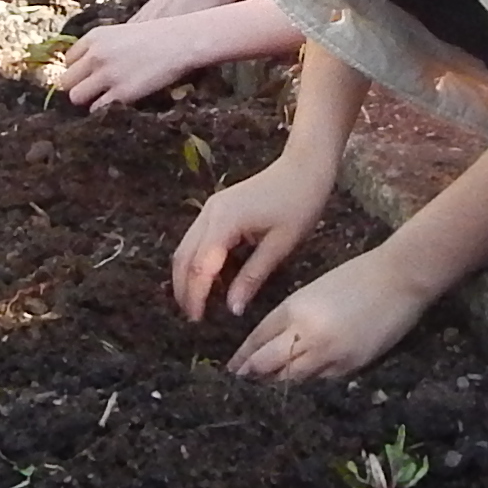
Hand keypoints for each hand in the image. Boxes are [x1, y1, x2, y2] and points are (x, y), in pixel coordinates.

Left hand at [56, 12, 241, 112]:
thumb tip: (87, 69)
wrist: (182, 41)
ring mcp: (107, 75)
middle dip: (78, 87)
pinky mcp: (121, 93)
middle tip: (95, 91)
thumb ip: (101, 48)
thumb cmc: (157, 37)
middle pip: (66, 80)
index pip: (68, 60)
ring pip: (75, 97)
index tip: (90, 76)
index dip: (78, 71)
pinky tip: (116, 105)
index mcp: (94, 37)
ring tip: (104, 99)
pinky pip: (96, 109)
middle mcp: (95, 55)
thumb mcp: (122, 33)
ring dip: (87, 101)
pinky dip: (102, 111)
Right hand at [174, 161, 338, 325]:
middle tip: (193, 317)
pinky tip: (211, 280)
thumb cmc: (300, 204)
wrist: (304, 167)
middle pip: (183, 257)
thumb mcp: (280, 246)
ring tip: (198, 303)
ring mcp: (210, 208)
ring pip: (185, 248)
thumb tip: (232, 309)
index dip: (195, 295)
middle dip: (184, 289)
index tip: (198, 320)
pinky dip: (197, 262)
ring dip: (187, 276)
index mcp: (225, 222)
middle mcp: (210, 213)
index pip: (199, 266)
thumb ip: (252, 277)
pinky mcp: (216, 209)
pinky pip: (197, 240)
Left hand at [227, 246, 435, 383]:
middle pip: (267, 363)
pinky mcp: (350, 365)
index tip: (233, 368)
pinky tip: (303, 385)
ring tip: (267, 389)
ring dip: (279, 382)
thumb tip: (276, 343)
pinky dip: (309, 381)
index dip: (243, 356)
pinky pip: (320, 380)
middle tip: (241, 385)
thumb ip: (293, 316)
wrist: (399, 278)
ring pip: (292, 377)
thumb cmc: (357, 276)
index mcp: (294, 308)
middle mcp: (306, 334)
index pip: (258, 339)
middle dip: (253, 375)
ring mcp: (328, 353)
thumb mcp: (314, 291)